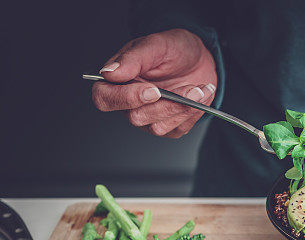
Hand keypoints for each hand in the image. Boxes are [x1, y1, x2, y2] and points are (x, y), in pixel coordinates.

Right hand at [92, 29, 217, 137]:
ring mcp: (149, 117)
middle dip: (166, 104)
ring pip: (158, 127)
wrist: (199, 59)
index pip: (104, 99)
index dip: (126, 98)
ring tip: (198, 89)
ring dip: (182, 108)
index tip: (153, 90)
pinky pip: (177, 129)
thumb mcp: (155, 45)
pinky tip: (199, 97)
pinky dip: (192, 113)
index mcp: (117, 81)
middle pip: (135, 117)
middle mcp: (129, 103)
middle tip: (190, 88)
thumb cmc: (173, 50)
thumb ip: (132, 59)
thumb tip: (108, 72)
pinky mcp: (168, 126)